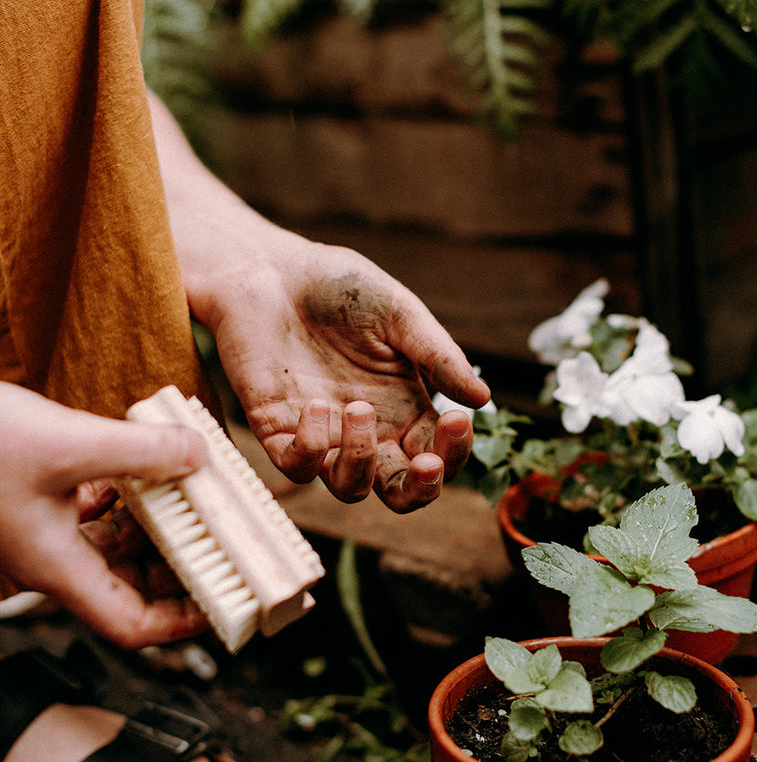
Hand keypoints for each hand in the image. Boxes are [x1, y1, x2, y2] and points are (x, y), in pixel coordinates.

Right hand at [0, 383, 209, 647]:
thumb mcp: (67, 445)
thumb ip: (140, 452)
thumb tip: (198, 456)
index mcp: (58, 566)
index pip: (130, 624)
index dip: (182, 624)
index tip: (225, 604)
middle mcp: (51, 556)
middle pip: (129, 585)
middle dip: (178, 566)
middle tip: (224, 540)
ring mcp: (41, 528)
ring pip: (113, 544)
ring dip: (155, 523)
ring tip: (196, 494)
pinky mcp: (35, 496)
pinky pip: (92, 509)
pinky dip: (124, 492)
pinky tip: (141, 462)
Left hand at [199, 238, 491, 511]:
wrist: (269, 269)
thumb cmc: (338, 286)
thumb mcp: (399, 312)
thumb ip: (438, 355)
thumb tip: (482, 397)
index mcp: (404, 406)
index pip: (438, 454)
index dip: (454, 451)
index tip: (457, 418)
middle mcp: (367, 430)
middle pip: (400, 492)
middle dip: (420, 489)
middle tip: (427, 463)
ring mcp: (321, 433)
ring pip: (349, 489)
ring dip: (361, 462)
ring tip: (359, 408)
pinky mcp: (276, 428)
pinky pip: (297, 467)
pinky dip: (310, 449)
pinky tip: (316, 406)